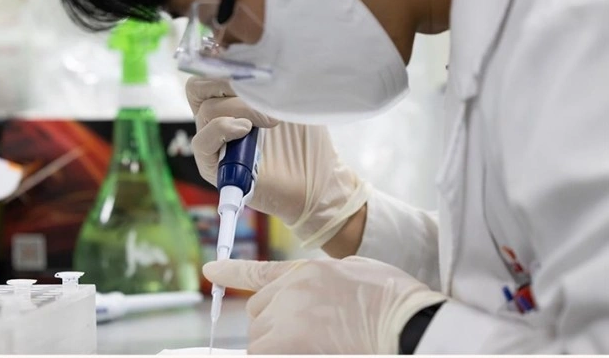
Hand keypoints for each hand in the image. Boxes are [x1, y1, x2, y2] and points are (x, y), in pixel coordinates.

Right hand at [187, 76, 369, 248]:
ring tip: (269, 121)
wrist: (318, 184)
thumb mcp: (292, 101)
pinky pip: (202, 142)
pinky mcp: (214, 168)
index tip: (247, 59)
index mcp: (231, 100)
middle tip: (254, 88)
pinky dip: (221, 129)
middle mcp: (218, 118)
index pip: (208, 72)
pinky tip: (245, 130)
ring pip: (205, 111)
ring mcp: (215, 143)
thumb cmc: (308, 142)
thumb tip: (260, 56)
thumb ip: (271, 80)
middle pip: (198, 87)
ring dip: (239, 108)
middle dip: (224, 80)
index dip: (220, 61)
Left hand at [203, 257, 446, 353]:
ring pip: (259, 341)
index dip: (231, 272)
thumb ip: (321, 283)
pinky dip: (276, 352)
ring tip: (316, 344)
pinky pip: (264, 353)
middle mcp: (289, 292)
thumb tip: (307, 299)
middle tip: (309, 335)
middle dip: (274, 327)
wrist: (409, 323)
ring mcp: (287, 319)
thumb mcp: (354, 275)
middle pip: (258, 315)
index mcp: (307, 273)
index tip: (210, 271)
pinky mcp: (288, 346)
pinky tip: (307, 348)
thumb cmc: (392, 302)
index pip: (258, 272)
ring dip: (277, 347)